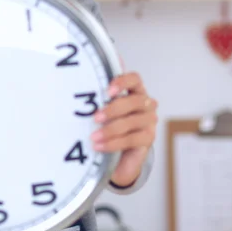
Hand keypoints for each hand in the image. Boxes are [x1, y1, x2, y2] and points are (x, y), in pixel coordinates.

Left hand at [91, 71, 157, 187]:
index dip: (123, 82)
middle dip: (113, 110)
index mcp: (135, 90)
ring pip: (132, 122)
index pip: (134, 79)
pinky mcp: (148, 138)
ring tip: (94, 137)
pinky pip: (132, 139)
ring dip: (111, 130)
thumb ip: (99, 98)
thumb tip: (82, 90)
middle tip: (96, 118)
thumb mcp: (104, 108)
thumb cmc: (109, 122)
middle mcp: (146, 103)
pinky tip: (100, 146)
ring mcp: (149, 120)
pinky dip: (114, 143)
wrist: (120, 151)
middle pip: (134, 101)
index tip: (108, 91)